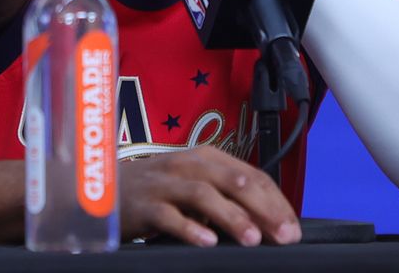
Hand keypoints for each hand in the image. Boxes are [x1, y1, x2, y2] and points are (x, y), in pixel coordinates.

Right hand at [119, 146, 301, 246]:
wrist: (105, 189)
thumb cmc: (158, 190)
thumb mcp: (195, 185)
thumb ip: (226, 197)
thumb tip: (268, 223)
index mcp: (206, 157)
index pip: (251, 175)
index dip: (275, 201)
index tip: (293, 228)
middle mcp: (187, 164)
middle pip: (233, 181)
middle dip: (263, 208)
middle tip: (283, 235)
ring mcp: (164, 183)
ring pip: (203, 195)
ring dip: (231, 216)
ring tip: (252, 239)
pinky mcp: (143, 205)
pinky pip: (168, 215)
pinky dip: (189, 228)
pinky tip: (207, 242)